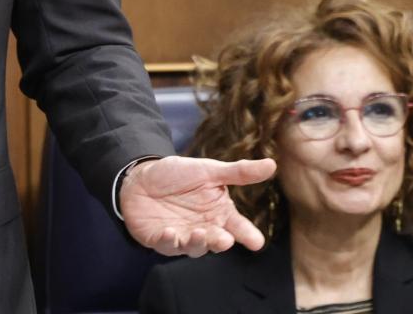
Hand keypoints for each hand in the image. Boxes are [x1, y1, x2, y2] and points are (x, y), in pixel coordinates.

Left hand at [119, 155, 275, 256]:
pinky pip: (166, 245)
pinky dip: (169, 241)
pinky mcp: (160, 240)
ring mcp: (182, 237)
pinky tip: (170, 232)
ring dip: (197, 243)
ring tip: (199, 233)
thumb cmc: (177, 174)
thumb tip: (272, 165)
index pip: (238, 227)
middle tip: (225, 240)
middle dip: (220, 242)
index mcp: (218, 213)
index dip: (247, 235)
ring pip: (193, 248)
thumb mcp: (209, 170)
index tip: (257, 242)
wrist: (140, 177)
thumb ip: (239, 172)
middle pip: (216, 241)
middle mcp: (204, 229)